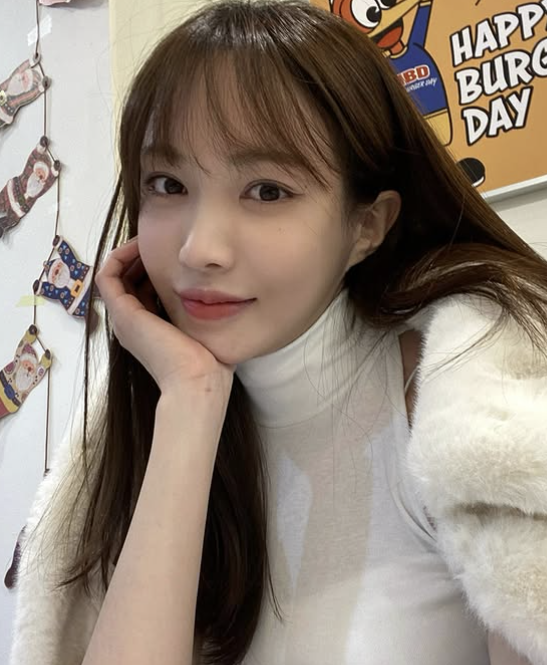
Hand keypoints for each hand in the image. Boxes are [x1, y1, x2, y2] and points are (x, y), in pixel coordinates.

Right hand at [94, 237, 234, 399]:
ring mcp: (124, 318)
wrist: (196, 381)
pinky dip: (120, 256)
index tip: (174, 253)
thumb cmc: (208, 363)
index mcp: (149, 328)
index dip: (154, 267)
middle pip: (128, 279)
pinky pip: (108, 274)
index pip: (143, 288)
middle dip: (143, 257)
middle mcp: (132, 323)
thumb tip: (220, 295)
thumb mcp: (203, 330)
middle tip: (161, 240)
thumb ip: (203, 313)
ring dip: (131, 253)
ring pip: (116, 274)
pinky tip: (142, 245)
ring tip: (152, 238)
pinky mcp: (122, 312)